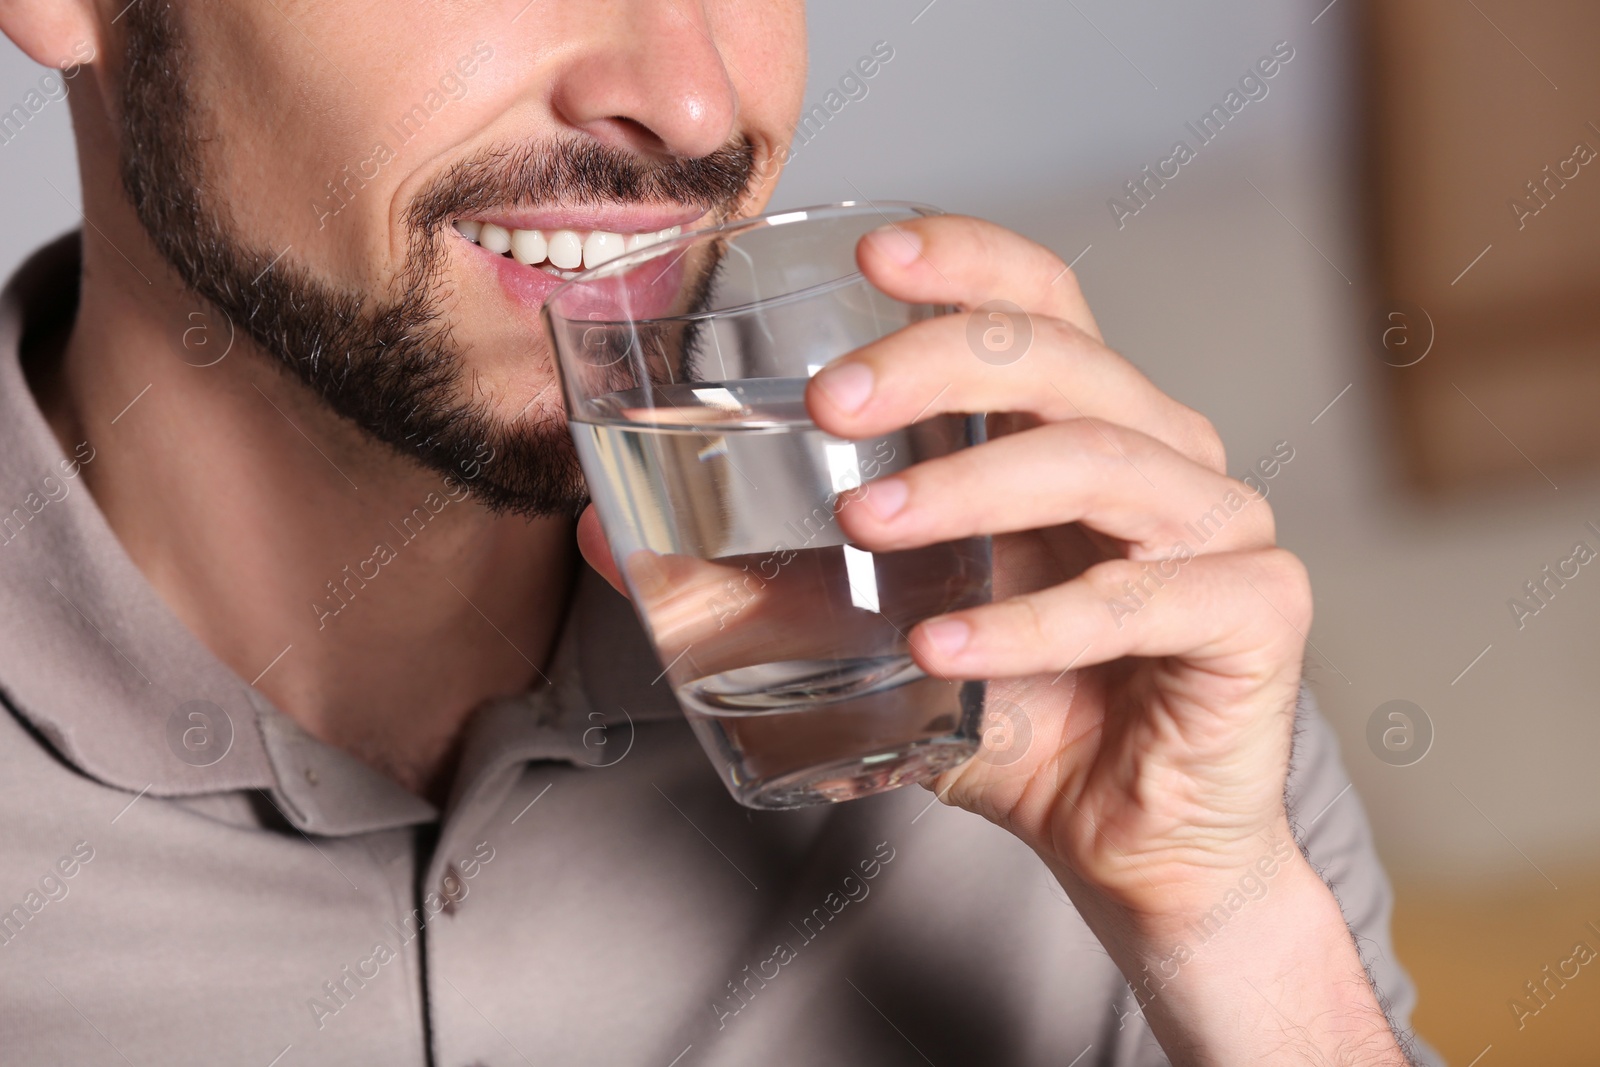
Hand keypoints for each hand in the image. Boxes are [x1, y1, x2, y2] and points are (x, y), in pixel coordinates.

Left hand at [800, 215, 1403, 1062]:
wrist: (1133, 848)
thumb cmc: (1023, 723)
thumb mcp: (878, 645)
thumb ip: (763, 588)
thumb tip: (610, 543)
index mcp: (1087, 429)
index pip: (1043, 301)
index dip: (966, 260)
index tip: (869, 256)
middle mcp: (1163, 455)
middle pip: (1063, 357)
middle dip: (936, 360)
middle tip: (830, 404)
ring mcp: (1221, 527)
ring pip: (1099, 459)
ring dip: (969, 484)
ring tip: (864, 522)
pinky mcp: (1256, 613)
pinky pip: (1139, 600)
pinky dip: (1032, 622)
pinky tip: (944, 650)